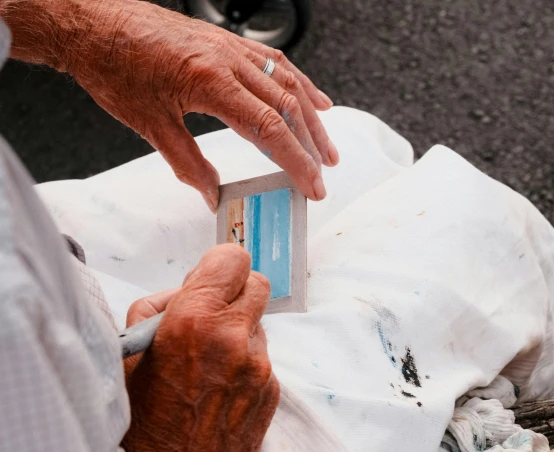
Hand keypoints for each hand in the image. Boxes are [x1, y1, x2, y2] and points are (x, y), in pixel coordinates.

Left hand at [3, 0, 337, 209]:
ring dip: (312, 118)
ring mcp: (232, 48)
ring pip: (289, 83)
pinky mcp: (228, 43)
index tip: (311, 185)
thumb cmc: (115, 65)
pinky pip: (275, 62)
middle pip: (288, 107)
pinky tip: (314, 99)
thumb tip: (210, 193)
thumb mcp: (149, 124)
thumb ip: (187, 162)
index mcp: (211, 82)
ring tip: (325, 146)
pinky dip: (300, 84)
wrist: (95, 24)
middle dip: (311, 146)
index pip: (269, 129)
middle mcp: (229, 60)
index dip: (296, 161)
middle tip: (322, 174)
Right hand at [112, 244, 279, 451]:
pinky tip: (219, 386)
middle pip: (257, 282)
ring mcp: (260, 365)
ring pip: (259, 323)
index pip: (232, 258)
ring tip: (207, 360)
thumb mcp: (129, 355)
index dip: (220, 265)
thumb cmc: (142, 425)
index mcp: (194, 321)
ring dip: (238, 329)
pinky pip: (262, 357)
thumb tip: (185, 291)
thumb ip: (157, 309)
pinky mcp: (273, 388)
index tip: (210, 277)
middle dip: (234, 291)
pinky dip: (244, 361)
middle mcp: (235, 338)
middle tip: (211, 312)